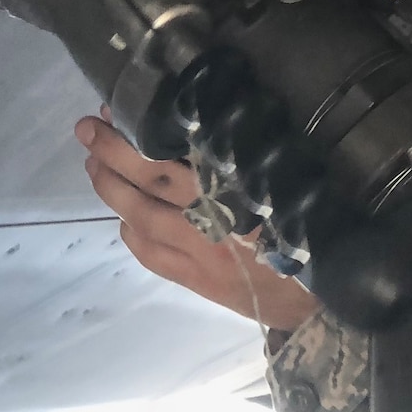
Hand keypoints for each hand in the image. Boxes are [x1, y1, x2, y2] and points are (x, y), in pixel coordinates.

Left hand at [77, 111, 317, 332]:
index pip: (180, 154)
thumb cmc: (314, 233)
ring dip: (113, 189)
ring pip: (142, 218)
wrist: (324, 300)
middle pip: (150, 181)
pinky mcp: (197, 281)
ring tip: (94, 164)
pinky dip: (132, 234)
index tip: (120, 110)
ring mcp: (199, 252)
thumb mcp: (289, 185)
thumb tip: (208, 125)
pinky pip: (152, 255)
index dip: (142, 132)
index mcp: (237, 187)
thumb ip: (252, 159)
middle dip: (114, 153)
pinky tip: (124, 219)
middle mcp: (213, 218)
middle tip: (88, 128)